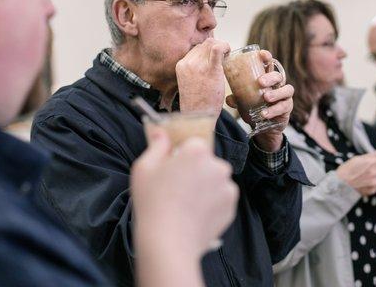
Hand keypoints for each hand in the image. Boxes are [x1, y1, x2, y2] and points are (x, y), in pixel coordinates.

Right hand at [131, 128, 238, 260]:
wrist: (169, 243)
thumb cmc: (153, 203)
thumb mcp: (144, 168)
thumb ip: (156, 145)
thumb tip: (160, 132)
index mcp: (198, 151)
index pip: (194, 144)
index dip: (182, 155)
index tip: (172, 169)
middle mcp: (218, 165)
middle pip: (207, 162)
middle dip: (196, 171)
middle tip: (177, 189)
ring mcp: (227, 187)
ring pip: (215, 180)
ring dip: (205, 187)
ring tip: (186, 205)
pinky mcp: (231, 207)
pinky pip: (221, 199)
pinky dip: (211, 204)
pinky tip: (195, 214)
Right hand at [176, 38, 229, 117]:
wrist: (198, 116)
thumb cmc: (197, 103)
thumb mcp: (190, 83)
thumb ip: (195, 71)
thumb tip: (207, 62)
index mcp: (181, 65)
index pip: (196, 48)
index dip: (208, 51)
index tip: (216, 58)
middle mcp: (187, 63)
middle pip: (204, 44)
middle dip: (216, 47)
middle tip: (224, 58)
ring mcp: (198, 65)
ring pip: (211, 43)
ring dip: (222, 47)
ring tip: (226, 58)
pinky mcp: (211, 70)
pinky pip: (218, 48)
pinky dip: (225, 47)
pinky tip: (228, 53)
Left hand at [226, 50, 293, 151]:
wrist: (265, 128)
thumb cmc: (255, 109)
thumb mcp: (243, 103)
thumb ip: (237, 99)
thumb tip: (228, 98)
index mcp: (267, 79)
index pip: (269, 64)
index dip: (267, 57)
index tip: (262, 55)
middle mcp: (278, 85)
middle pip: (278, 75)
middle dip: (270, 77)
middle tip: (260, 82)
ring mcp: (284, 96)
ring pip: (286, 90)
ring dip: (276, 93)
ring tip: (266, 98)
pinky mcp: (287, 108)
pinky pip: (284, 106)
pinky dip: (274, 109)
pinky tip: (265, 114)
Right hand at [336, 150, 375, 195]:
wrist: (339, 183)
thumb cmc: (346, 170)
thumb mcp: (357, 158)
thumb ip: (370, 155)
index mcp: (370, 163)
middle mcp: (373, 173)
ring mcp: (373, 183)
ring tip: (372, 175)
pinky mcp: (371, 190)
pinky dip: (374, 185)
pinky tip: (368, 182)